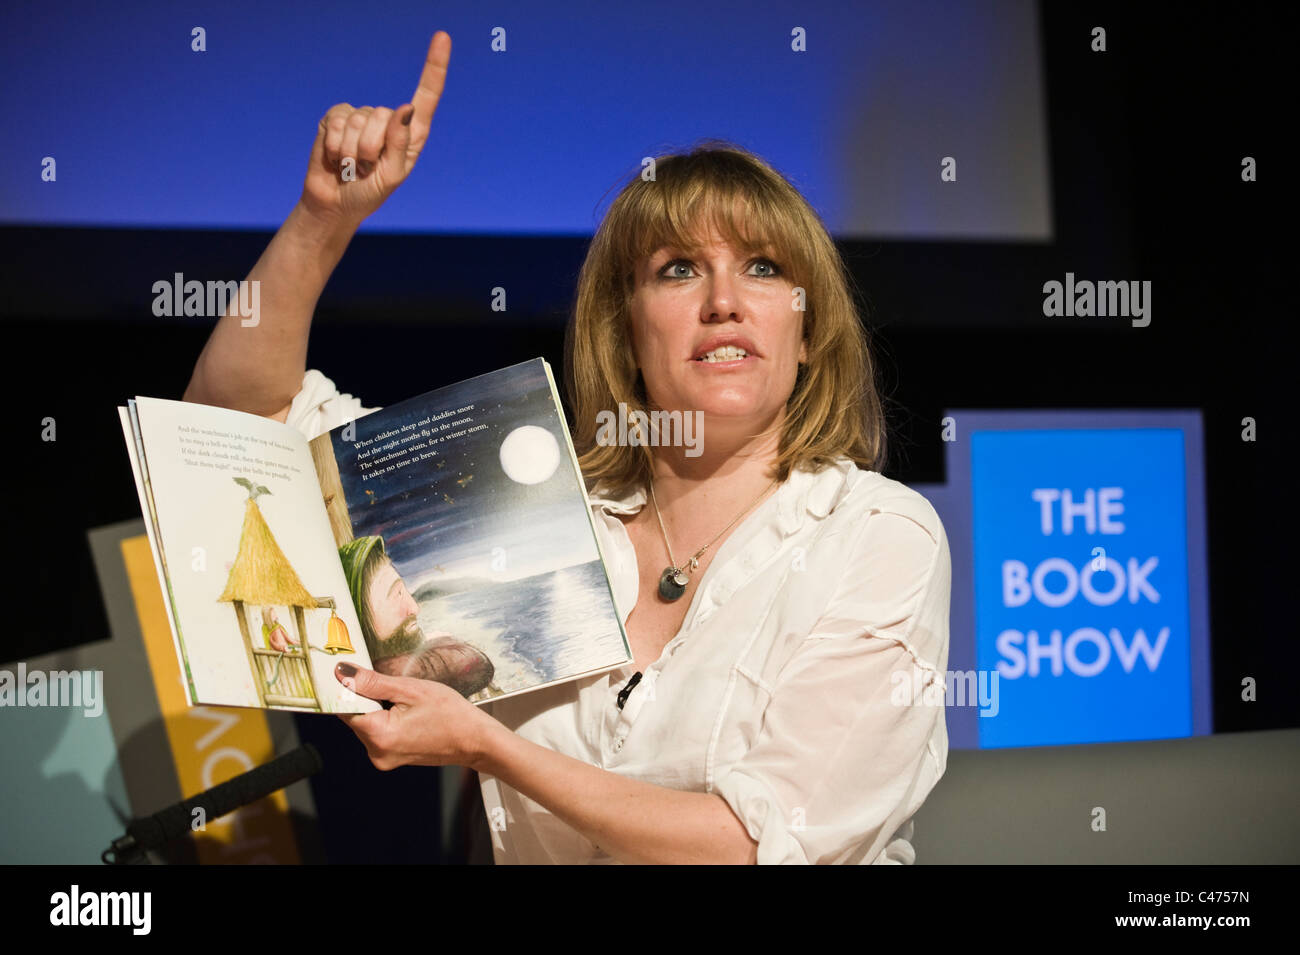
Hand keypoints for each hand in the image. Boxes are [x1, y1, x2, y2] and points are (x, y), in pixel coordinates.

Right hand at [299, 30, 450, 227]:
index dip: (434, 66)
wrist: (336, 202)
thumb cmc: (370, 192)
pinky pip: (336, 124)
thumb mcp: (392, 175)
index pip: (426, 95)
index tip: (442, 37)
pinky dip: (335, 148)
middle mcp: (388, 120)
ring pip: (358, 123)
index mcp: (411, 132)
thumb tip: (405, 108)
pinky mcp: (335, 118)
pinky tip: (335, 158)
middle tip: (366, 168)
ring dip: (352, 153)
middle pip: (383, 116)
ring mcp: (361, 116)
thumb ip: (400, 144)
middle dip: (371, 149)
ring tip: (352, 166)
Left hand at [335, 660, 489, 770]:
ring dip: (377, 708)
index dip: (347, 688)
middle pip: (355, 716)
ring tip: (405, 701)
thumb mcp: (411, 689)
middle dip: (367, 697)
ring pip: (366, 724)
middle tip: (392, 686)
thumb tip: (342, 673)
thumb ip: (372, 682)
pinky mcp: (391, 758)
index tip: (355, 673)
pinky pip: (378, 733)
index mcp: (379, 735)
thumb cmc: (450, 714)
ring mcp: (383, 758)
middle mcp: (376, 752)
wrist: (475, 740)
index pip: (344, 708)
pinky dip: (386, 719)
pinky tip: (406, 713)